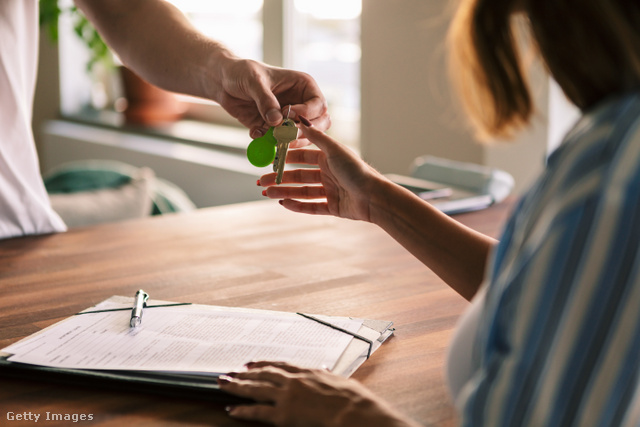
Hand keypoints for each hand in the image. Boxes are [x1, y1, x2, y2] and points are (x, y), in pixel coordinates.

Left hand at [218, 59, 330, 140]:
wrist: (223, 82)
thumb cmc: (242, 72)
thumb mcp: (254, 81)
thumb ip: (266, 100)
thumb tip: (277, 121)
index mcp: (303, 86)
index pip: (318, 105)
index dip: (307, 113)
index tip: (289, 114)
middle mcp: (301, 103)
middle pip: (318, 124)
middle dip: (304, 132)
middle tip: (285, 134)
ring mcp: (289, 119)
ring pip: (303, 137)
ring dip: (288, 141)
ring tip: (270, 136)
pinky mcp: (275, 130)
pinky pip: (280, 142)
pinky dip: (269, 143)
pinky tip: (256, 133)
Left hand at [218, 361, 419, 426]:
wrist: (353, 411)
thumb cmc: (352, 399)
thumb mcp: (339, 381)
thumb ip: (327, 376)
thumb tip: (325, 371)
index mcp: (307, 371)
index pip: (280, 364)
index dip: (263, 363)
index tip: (252, 363)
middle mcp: (294, 381)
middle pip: (263, 374)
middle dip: (244, 373)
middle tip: (229, 372)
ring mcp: (286, 396)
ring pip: (255, 388)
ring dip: (237, 386)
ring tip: (223, 384)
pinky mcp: (283, 414)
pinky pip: (258, 411)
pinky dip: (243, 410)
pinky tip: (232, 409)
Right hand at [258, 116, 385, 220]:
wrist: (374, 197)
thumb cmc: (356, 170)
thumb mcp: (334, 150)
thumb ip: (316, 137)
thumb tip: (299, 118)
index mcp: (329, 159)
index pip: (302, 158)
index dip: (286, 159)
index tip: (270, 160)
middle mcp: (329, 174)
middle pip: (299, 176)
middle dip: (280, 178)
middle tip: (262, 181)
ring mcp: (330, 192)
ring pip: (302, 192)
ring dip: (284, 192)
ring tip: (267, 193)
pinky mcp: (333, 207)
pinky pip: (311, 207)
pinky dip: (297, 206)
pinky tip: (283, 204)